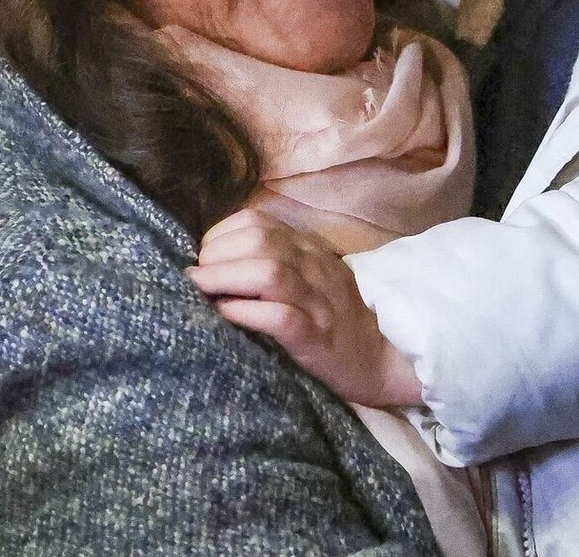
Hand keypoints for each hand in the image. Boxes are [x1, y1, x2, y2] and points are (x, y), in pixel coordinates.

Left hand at [189, 209, 423, 408]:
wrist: (382, 357)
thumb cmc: (334, 317)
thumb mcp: (309, 276)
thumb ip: (274, 260)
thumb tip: (213, 260)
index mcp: (307, 249)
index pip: (257, 221)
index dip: (220, 235)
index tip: (203, 259)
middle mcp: (313, 268)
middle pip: (258, 241)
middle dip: (216, 255)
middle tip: (196, 278)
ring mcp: (317, 302)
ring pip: (269, 272)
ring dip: (225, 278)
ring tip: (201, 291)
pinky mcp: (317, 338)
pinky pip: (280, 318)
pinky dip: (246, 313)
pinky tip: (224, 315)